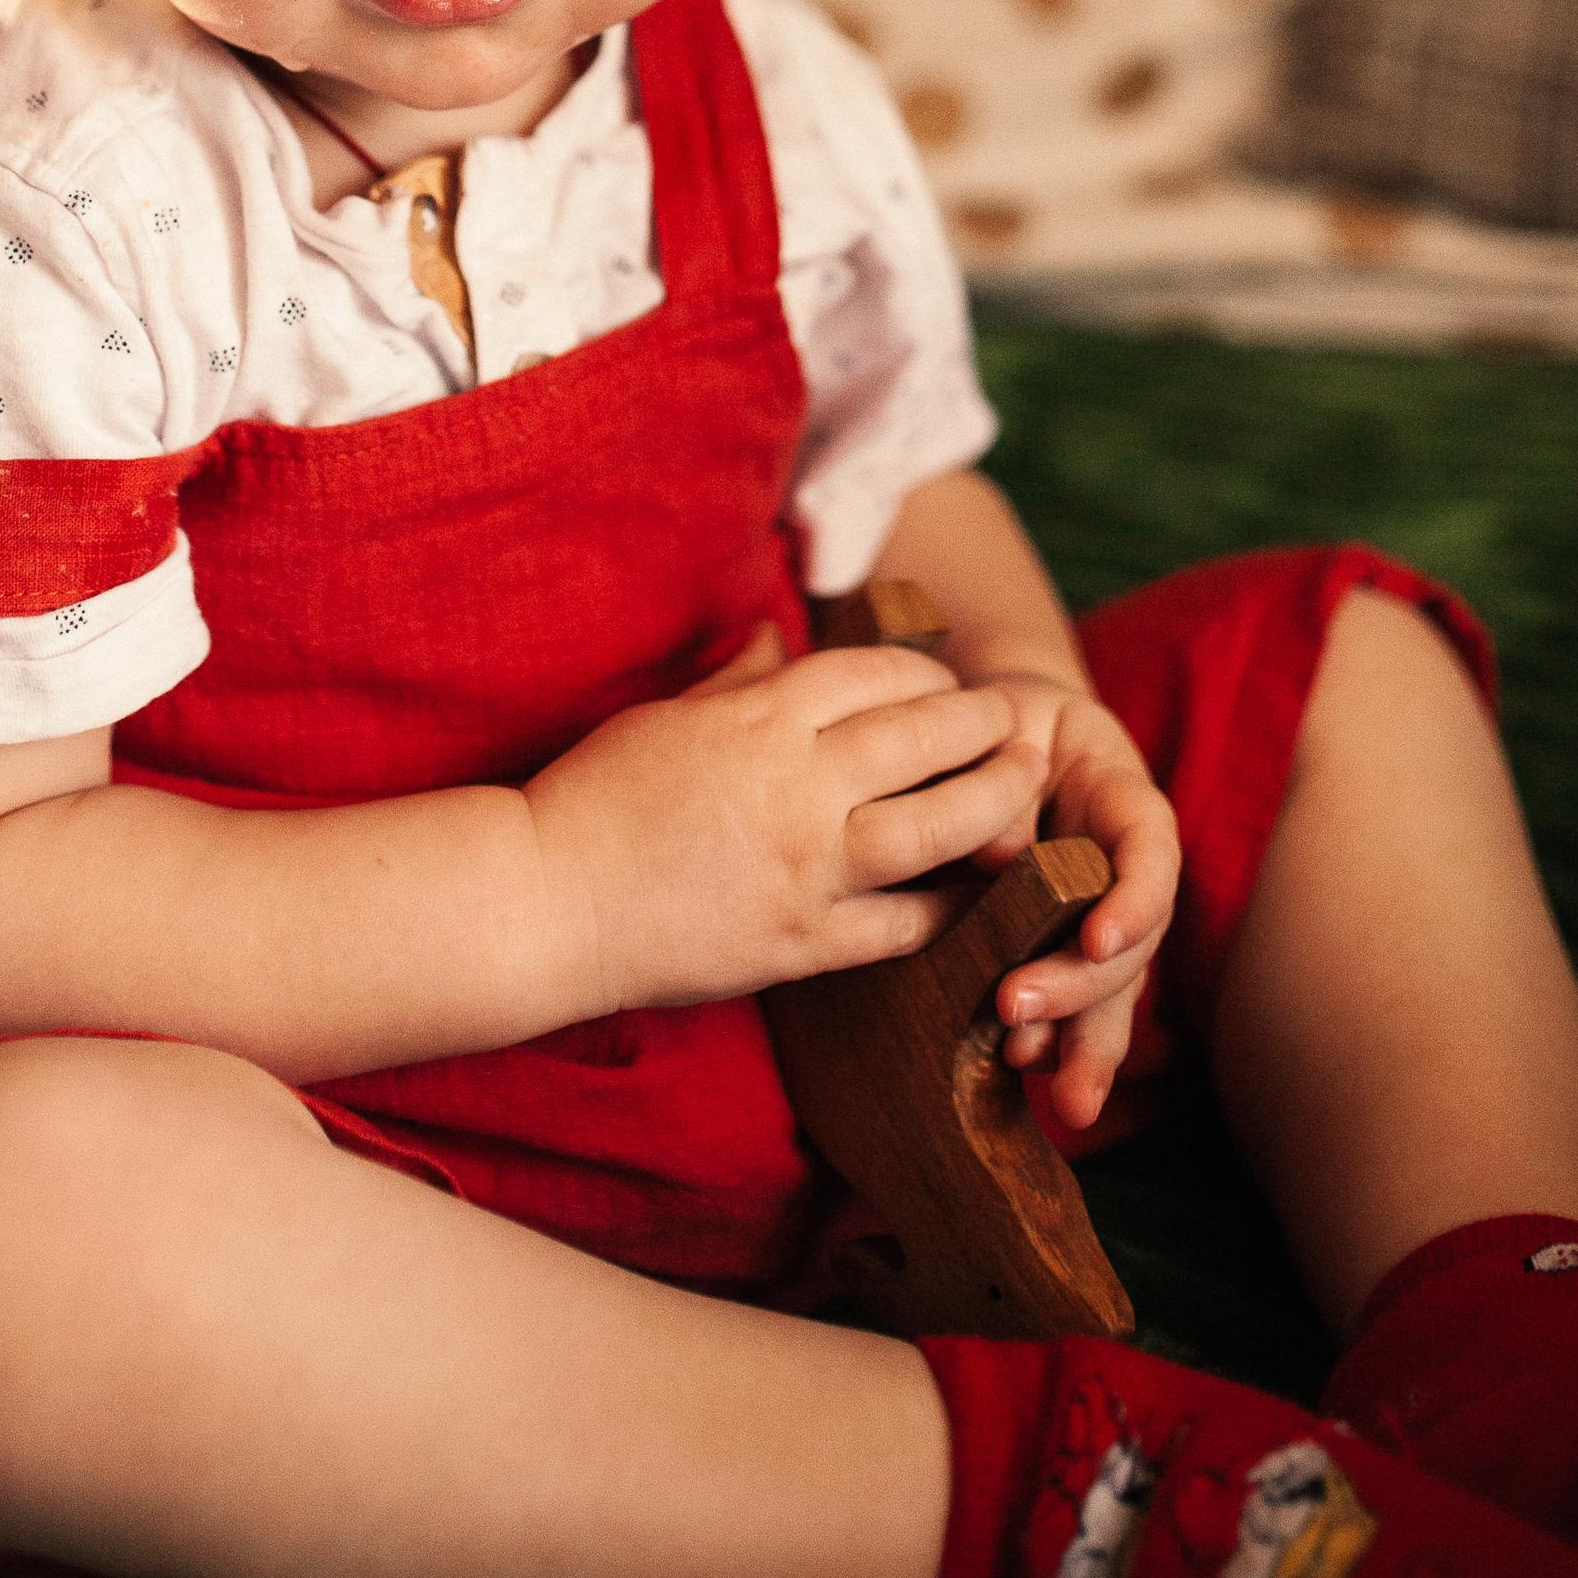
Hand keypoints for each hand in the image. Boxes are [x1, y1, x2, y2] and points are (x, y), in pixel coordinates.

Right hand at [522, 623, 1050, 1019]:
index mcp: (760, 718)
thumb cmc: (595, 797)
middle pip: (925, 737)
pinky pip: (903, 923)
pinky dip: (949, 904)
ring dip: (997, 804)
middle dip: (985, 725)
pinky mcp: (803, 943)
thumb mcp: (668, 716)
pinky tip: (974, 893)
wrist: (549, 900)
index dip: (930, 673)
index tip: (950, 683)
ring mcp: (807, 868)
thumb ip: (741, 679)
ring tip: (1027, 792)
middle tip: (1020, 725)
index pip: (877, 674)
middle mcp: (797, 785)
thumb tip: (781, 634)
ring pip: (939, 827)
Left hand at [970, 672, 1180, 1133]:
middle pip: (1132, 940)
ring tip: (1061, 1091)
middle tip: (1016, 1010)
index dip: (1134, 899)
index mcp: (1123, 801)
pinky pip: (1072, 1000)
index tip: (1097, 939)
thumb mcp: (1003, 727)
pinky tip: (1030, 1072)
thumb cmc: (1005, 723)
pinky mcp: (1064, 949)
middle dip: (1082, 987)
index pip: (1152, 850)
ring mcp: (1102, 915)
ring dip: (1085, 1040)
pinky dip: (1055, 1039)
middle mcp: (1125, 869)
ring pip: (1113, 988)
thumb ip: (1003, 788)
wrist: (997, 734)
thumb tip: (999, 857)